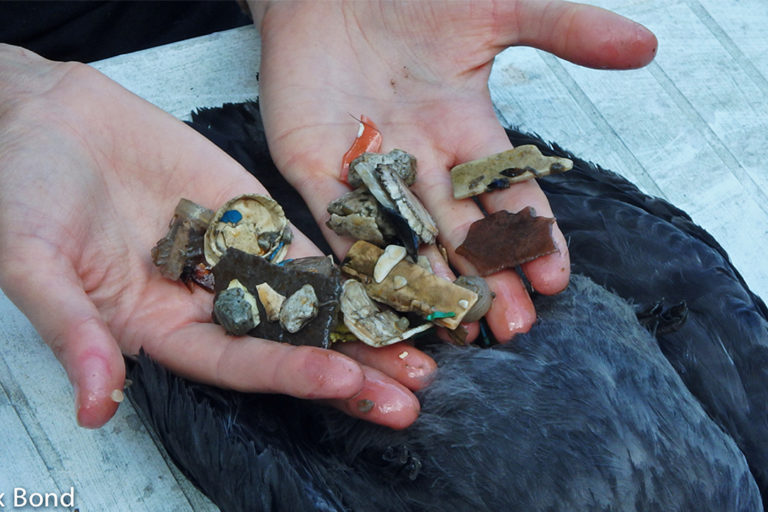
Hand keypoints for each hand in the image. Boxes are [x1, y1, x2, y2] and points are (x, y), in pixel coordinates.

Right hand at [0, 44, 433, 429]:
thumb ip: (75, 333)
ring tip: (422, 346)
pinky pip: (305, 244)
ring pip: (310, 299)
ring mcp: (236, 260)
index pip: (237, 363)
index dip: (289, 372)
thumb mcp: (35, 265)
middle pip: (289, 344)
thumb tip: (94, 407)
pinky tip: (393, 281)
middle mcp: (208, 304)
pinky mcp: (252, 218)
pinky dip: (350, 263)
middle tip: (410, 391)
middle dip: (350, 368)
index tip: (342, 379)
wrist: (48, 121)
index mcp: (160, 329)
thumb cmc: (25, 193)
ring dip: (364, 324)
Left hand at [250, 0, 656, 339]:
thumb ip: (563, 29)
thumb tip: (645, 47)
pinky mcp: (313, 166)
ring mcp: (368, 169)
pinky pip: (335, 218)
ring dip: (431, 284)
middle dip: (489, 280)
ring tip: (456, 328)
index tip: (556, 280)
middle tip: (514, 328)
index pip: (508, 196)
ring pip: (405, 237)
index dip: (533, 238)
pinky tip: (377, 294)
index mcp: (465, 131)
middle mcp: (422, 161)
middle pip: (462, 232)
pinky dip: (353, 255)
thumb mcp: (495, 10)